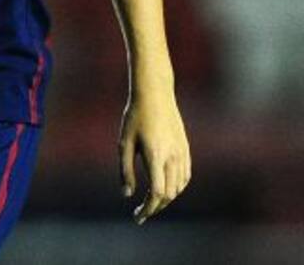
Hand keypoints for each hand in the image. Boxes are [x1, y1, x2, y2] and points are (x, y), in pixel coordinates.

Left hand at [118, 92, 190, 224]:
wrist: (155, 94)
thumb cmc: (135, 117)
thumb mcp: (124, 142)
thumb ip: (125, 170)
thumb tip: (127, 195)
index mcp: (156, 156)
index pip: (157, 193)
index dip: (148, 209)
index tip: (138, 217)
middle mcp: (173, 157)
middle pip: (169, 194)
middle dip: (155, 207)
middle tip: (141, 213)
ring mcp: (182, 153)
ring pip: (179, 187)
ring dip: (167, 199)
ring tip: (151, 202)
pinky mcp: (186, 149)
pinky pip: (185, 176)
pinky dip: (177, 188)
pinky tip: (166, 189)